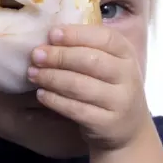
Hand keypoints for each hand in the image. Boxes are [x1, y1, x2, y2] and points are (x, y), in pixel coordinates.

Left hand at [28, 25, 150, 151]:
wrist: (130, 128)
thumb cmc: (110, 86)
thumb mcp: (109, 63)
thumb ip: (87, 48)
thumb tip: (50, 37)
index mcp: (127, 53)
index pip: (105, 37)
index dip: (77, 34)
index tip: (52, 34)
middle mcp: (127, 75)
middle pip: (90, 60)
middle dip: (59, 56)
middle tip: (36, 55)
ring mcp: (120, 101)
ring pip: (80, 86)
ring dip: (52, 78)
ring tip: (33, 74)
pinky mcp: (107, 123)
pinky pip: (76, 109)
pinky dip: (55, 100)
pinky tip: (41, 94)